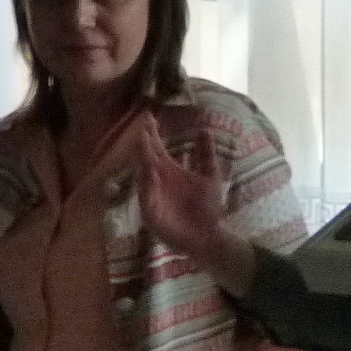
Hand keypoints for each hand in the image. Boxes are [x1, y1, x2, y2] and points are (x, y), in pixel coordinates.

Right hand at [136, 117, 255, 293]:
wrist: (207, 235)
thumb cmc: (206, 206)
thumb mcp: (208, 176)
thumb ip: (204, 154)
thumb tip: (204, 128)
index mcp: (167, 169)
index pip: (155, 147)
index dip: (151, 132)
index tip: (148, 115)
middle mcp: (156, 179)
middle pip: (146, 158)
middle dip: (144, 144)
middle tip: (142, 127)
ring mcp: (152, 195)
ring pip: (144, 176)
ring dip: (144, 161)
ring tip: (145, 145)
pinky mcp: (151, 212)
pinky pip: (146, 197)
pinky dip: (148, 185)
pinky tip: (151, 172)